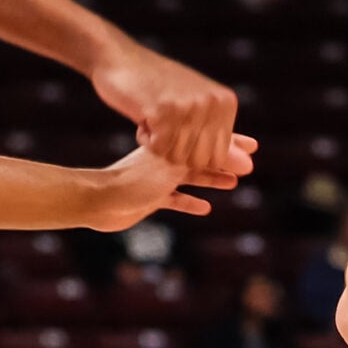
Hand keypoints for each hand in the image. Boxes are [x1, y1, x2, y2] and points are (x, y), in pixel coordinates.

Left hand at [85, 136, 258, 230]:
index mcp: (172, 145)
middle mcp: (165, 159)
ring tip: (232, 184)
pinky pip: (175, 200)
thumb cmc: (133, 180)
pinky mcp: (149, 199)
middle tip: (247, 165)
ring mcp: (157, 178)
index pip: (207, 140)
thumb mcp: (176, 167)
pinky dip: (189, 202)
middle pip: (201, 157)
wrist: (95, 199)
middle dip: (224, 161)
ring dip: (211, 180)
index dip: (231, 143)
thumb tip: (246, 160)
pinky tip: (204, 207)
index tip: (252, 145)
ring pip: (190, 178)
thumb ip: (210, 162)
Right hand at [91, 39, 248, 188]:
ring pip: (178, 157)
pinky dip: (146, 139)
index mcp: (226, 103)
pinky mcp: (164, 112)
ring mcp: (190, 107)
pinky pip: (159, 149)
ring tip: (153, 116)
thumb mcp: (195, 108)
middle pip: (200, 161)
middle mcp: (213, 104)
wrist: (119, 58)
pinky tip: (143, 115)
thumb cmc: (157, 87)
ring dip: (159, 144)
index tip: (178, 127)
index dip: (193, 152)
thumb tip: (249, 169)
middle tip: (163, 124)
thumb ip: (219, 137)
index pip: (218, 156)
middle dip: (176, 151)